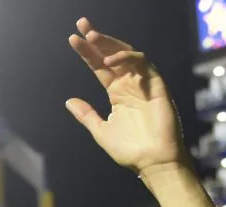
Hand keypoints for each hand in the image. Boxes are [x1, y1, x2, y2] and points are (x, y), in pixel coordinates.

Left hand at [66, 18, 187, 179]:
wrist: (152, 162)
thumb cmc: (130, 150)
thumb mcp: (101, 131)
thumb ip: (87, 115)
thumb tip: (68, 101)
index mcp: (117, 93)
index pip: (100, 67)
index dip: (87, 53)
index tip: (73, 39)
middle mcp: (130, 84)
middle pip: (112, 55)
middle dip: (98, 39)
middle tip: (82, 25)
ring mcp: (144, 83)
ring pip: (127, 54)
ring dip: (110, 43)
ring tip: (92, 37)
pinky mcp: (157, 85)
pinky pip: (143, 63)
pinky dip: (127, 59)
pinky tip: (110, 62)